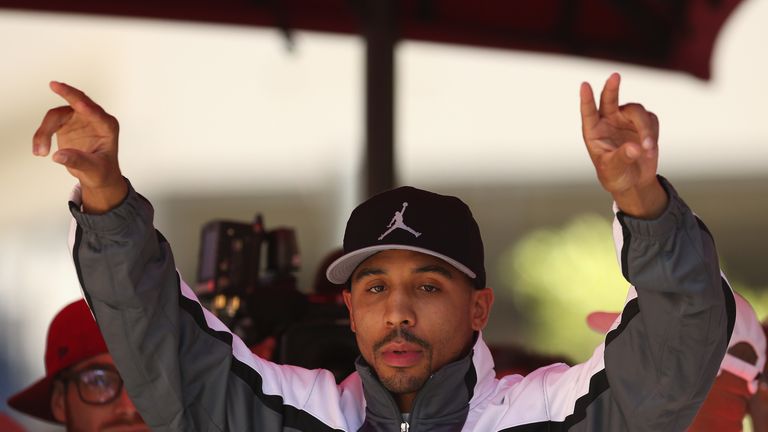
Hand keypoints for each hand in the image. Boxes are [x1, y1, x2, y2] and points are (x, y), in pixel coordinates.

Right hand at [33, 82, 126, 212]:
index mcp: (107, 126)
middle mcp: (94, 118)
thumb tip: (59, 156)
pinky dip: (42, 135)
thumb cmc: (102, 172)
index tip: (78, 102)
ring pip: (57, 115)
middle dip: (66, 93)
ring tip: (40, 152)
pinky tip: (39, 150)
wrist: (97, 176)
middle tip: (54, 85)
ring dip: (45, 131)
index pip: (96, 112)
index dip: (86, 107)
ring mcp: (79, 119)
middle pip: (77, 102)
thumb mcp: (95, 170)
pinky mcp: (66, 124)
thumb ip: (79, 162)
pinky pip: (49, 123)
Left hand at [580, 73, 666, 218]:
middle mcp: (608, 121)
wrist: (634, 181)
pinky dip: (653, 134)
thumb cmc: (615, 176)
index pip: (588, 112)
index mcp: (593, 131)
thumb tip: (635, 147)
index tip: (584, 85)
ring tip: (648, 148)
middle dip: (612, 88)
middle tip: (615, 76)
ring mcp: (626, 120)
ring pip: (637, 111)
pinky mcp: (644, 123)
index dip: (586, 99)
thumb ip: (622, 157)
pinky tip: (650, 150)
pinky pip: (651, 120)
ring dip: (645, 129)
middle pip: (609, 99)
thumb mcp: (613, 170)